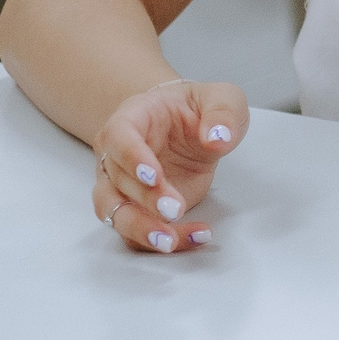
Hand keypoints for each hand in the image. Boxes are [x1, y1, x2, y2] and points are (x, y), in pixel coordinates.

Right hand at [91, 79, 247, 252]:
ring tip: (172, 241)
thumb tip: (217, 137)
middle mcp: (116, 156)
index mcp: (131, 119)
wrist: (187, 126)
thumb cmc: (196, 110)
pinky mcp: (138, 210)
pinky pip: (139, 232)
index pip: (118, 138)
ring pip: (116, 214)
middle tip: (174, 209)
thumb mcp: (222, 98)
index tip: (153, 175)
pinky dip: (164, 240)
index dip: (132, 158)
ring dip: (140, 230)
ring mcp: (122, 186)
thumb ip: (223, 112)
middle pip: (117, 182)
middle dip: (145, 200)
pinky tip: (196, 237)